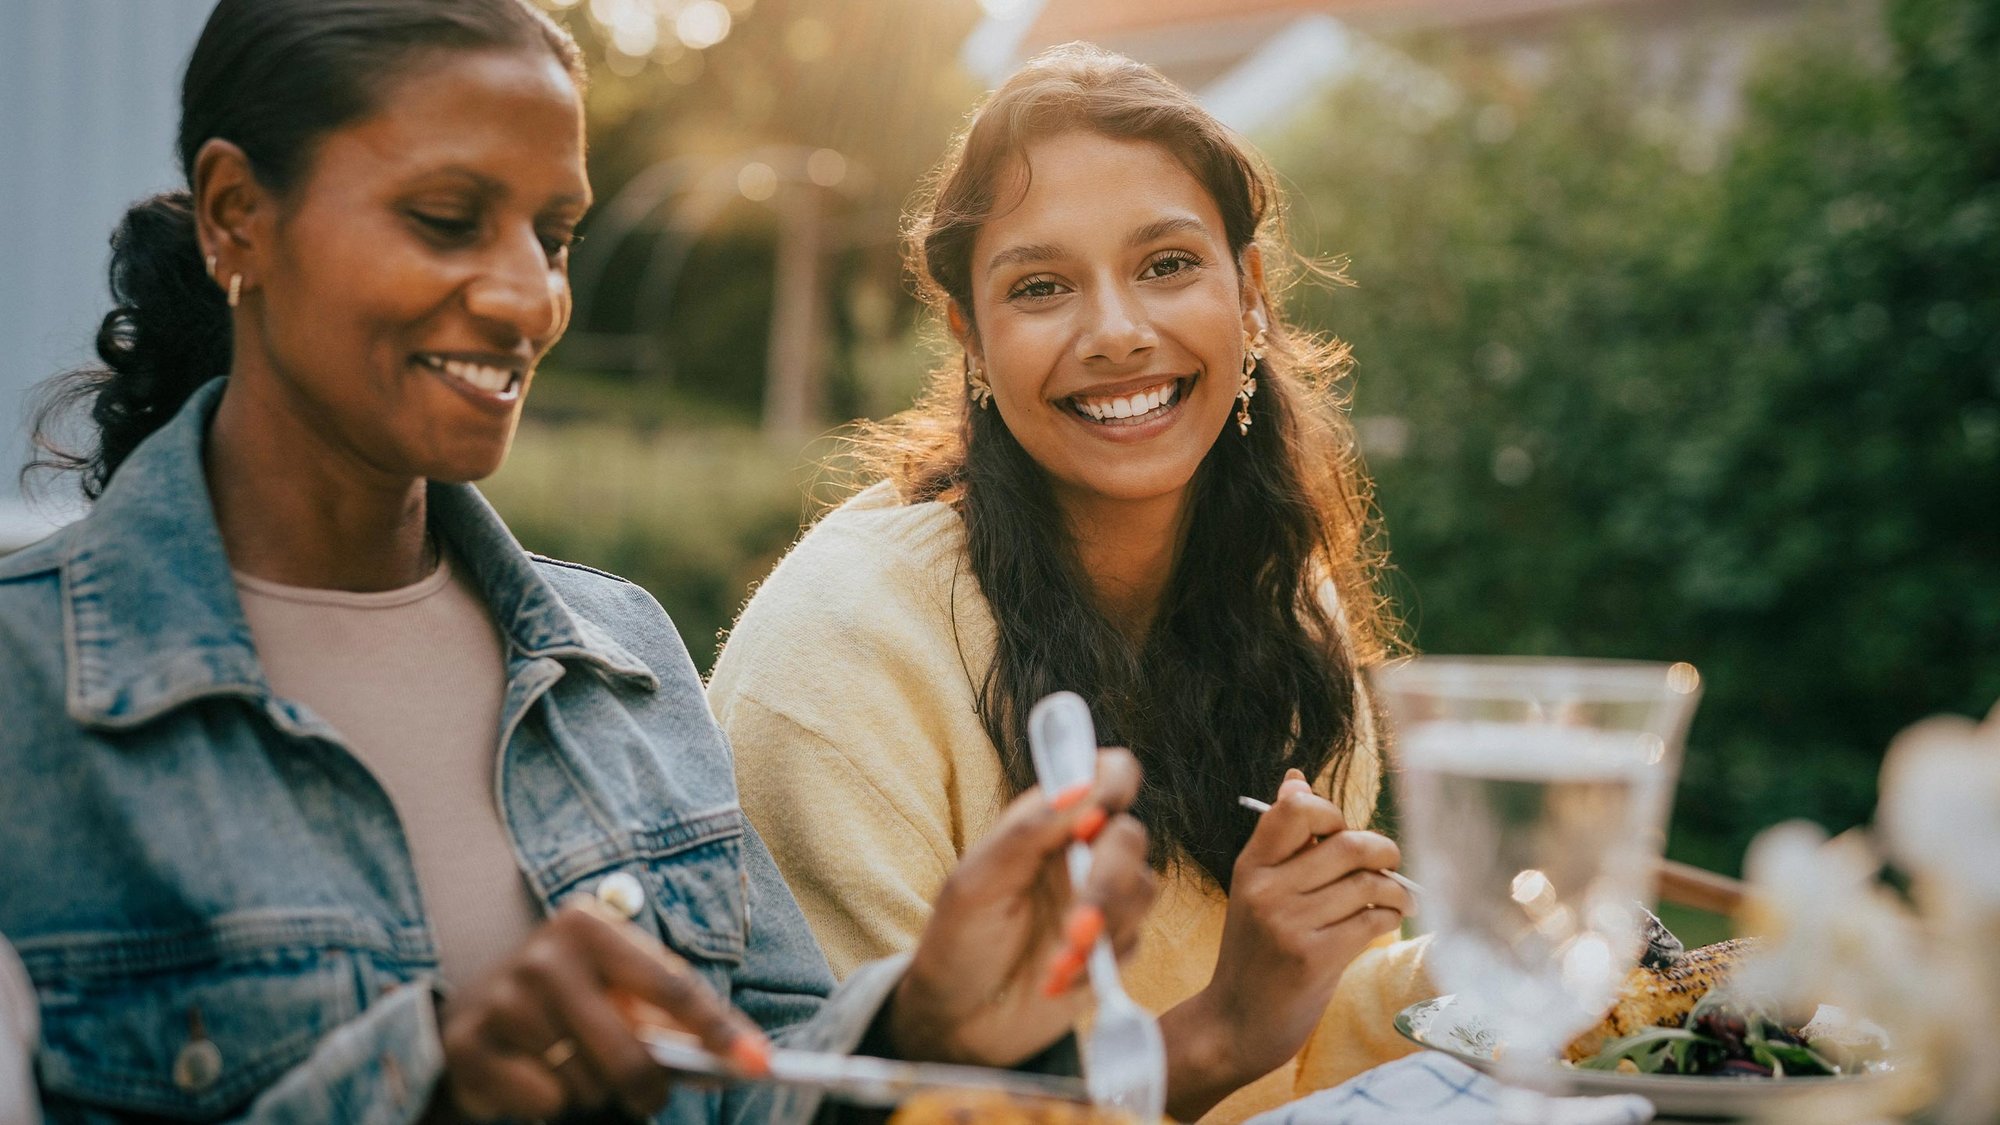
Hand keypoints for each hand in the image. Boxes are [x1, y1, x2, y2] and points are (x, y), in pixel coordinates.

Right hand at [435, 898, 769, 1121]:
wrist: (471, 1009)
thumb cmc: (569, 998)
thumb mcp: (615, 988)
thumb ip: (669, 1016)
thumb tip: (744, 1057)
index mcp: (590, 925)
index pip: (673, 987)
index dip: (719, 1031)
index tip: (758, 1062)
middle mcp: (545, 955)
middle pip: (632, 1051)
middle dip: (650, 1087)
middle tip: (650, 1097)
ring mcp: (503, 998)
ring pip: (586, 1083)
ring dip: (592, 1091)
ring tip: (572, 1069)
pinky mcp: (469, 1044)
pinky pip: (544, 1100)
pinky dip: (549, 1104)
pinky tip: (533, 1079)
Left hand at [888, 747, 1155, 1066]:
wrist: (954, 1022)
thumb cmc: (956, 941)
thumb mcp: (977, 881)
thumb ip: (1029, 829)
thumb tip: (1082, 785)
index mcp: (1049, 821)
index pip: (1107, 775)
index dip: (1114, 781)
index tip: (1094, 817)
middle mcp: (1081, 852)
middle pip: (1131, 837)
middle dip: (1108, 881)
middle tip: (1075, 925)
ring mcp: (1100, 900)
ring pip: (1144, 888)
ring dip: (1103, 927)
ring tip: (1056, 962)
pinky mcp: (1113, 947)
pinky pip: (1134, 940)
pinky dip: (1098, 962)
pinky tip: (1057, 981)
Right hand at [1164, 768, 1409, 1117]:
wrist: (1235, 1022)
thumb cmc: (1255, 952)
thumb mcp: (1255, 889)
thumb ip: (1280, 838)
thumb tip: (1296, 779)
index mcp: (1251, 866)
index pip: (1297, 809)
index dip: (1332, 811)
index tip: (1343, 832)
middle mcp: (1266, 890)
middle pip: (1346, 844)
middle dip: (1383, 849)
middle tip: (1391, 861)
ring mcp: (1289, 924)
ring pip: (1367, 883)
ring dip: (1396, 888)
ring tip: (1401, 897)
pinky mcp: (1314, 958)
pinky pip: (1371, 921)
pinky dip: (1390, 916)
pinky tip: (1388, 920)